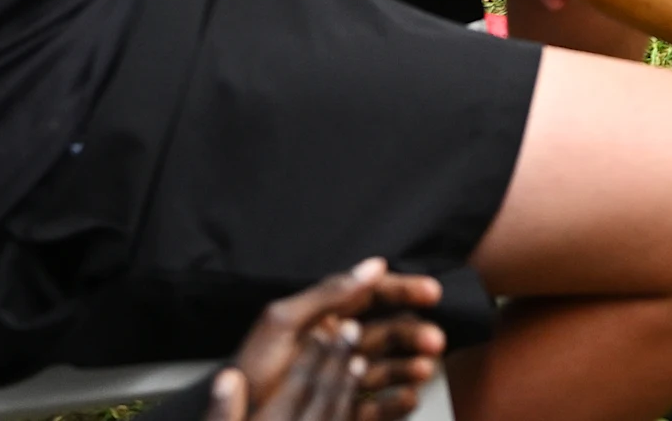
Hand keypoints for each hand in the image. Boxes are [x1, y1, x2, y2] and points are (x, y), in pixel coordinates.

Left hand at [208, 260, 447, 420]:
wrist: (237, 414)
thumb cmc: (250, 370)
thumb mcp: (282, 322)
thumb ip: (328, 293)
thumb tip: (373, 265)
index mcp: (325, 318)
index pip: (373, 295)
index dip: (404, 290)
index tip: (432, 292)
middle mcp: (338, 345)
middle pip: (388, 332)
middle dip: (414, 333)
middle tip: (434, 341)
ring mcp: (341, 378)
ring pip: (388, 367)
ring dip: (409, 366)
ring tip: (424, 370)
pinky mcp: (342, 410)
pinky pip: (377, 406)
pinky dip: (397, 403)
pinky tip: (408, 398)